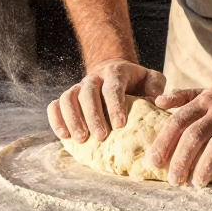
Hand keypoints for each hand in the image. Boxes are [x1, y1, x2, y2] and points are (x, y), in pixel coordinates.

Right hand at [47, 59, 165, 142]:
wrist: (114, 71)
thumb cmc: (136, 81)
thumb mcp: (151, 78)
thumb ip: (156, 86)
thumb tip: (156, 100)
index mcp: (116, 72)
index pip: (113, 87)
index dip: (115, 106)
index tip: (120, 125)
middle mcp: (94, 78)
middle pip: (88, 93)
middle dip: (93, 115)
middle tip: (100, 136)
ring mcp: (79, 86)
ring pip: (68, 98)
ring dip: (73, 119)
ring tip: (81, 139)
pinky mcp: (68, 97)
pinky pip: (56, 105)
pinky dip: (56, 119)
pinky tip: (63, 136)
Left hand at [149, 85, 211, 187]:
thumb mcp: (208, 95)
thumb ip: (183, 97)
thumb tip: (158, 102)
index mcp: (206, 101)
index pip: (179, 121)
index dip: (165, 142)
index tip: (154, 162)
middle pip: (196, 135)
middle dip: (181, 160)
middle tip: (174, 180)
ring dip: (205, 167)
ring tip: (196, 184)